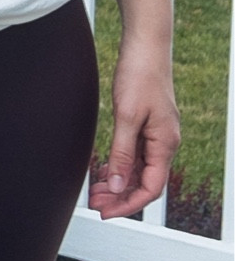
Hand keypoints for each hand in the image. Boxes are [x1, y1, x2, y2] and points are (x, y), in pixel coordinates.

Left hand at [87, 42, 179, 219]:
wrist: (145, 48)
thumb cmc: (139, 77)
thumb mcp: (126, 117)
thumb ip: (123, 153)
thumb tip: (119, 185)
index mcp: (165, 144)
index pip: (151, 188)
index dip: (129, 204)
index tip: (107, 212)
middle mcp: (164, 143)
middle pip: (145, 182)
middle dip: (121, 197)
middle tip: (96, 204)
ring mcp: (157, 135)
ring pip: (139, 170)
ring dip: (119, 183)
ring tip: (96, 191)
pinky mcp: (147, 126)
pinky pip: (136, 155)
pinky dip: (120, 165)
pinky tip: (105, 170)